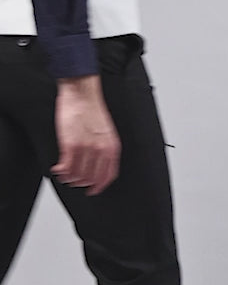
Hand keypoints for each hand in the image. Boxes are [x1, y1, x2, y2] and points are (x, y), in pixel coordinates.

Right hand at [51, 75, 120, 196]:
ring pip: (78, 175)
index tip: (93, 190)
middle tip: (74, 181)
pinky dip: (61, 171)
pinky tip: (57, 169)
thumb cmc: (92, 110)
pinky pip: (66, 167)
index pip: (108, 175)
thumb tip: (97, 164)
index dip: (99, 186)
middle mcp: (101, 150)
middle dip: (82, 183)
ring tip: (64, 174)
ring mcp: (86, 148)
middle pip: (92, 178)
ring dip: (69, 178)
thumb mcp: (106, 131)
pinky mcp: (71, 145)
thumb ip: (104, 148)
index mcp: (112, 147)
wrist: (82, 94)